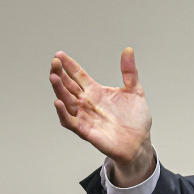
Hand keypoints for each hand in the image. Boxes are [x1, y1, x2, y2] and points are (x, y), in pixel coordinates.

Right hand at [50, 47, 154, 186]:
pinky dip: (63, 112)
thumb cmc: (136, 119)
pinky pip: (70, 121)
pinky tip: (59, 101)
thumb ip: (129, 71)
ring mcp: (84, 116)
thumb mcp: (135, 91)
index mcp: (96, 91)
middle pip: (68, 85)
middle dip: (60, 73)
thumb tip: (128, 50)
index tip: (59, 54)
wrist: (140, 142)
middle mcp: (87, 102)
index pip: (78, 75)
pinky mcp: (85, 130)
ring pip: (66, 100)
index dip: (69, 65)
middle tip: (54, 62)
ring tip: (53, 76)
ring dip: (59, 89)